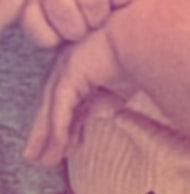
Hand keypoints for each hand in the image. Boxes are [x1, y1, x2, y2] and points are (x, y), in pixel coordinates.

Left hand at [24, 22, 133, 165]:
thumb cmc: (142, 51)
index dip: (68, 125)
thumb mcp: (124, 81)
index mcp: (85, 64)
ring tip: (42, 159)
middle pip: (55, 105)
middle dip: (47, 133)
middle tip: (41, 157)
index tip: (70, 146)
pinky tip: (58, 146)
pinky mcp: (70, 74)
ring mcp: (68, 67)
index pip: (72, 100)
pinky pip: (62, 108)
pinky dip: (59, 129)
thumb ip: (112, 96)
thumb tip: (105, 113)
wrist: (145, 34)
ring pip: (52, 109)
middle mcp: (71, 65)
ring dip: (47, 136)